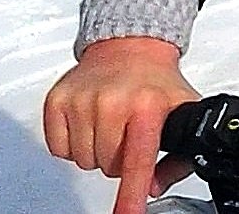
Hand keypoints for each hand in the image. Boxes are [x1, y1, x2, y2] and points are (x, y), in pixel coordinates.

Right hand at [43, 37, 199, 213]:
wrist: (131, 44)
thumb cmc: (155, 80)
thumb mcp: (181, 110)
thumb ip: (178, 155)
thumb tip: (155, 186)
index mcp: (147, 104)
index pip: (137, 161)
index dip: (131, 195)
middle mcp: (112, 100)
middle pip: (108, 167)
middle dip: (119, 158)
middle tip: (129, 129)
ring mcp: (82, 99)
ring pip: (82, 161)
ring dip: (96, 151)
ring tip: (111, 122)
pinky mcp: (58, 99)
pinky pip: (59, 149)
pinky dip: (72, 142)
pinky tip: (89, 119)